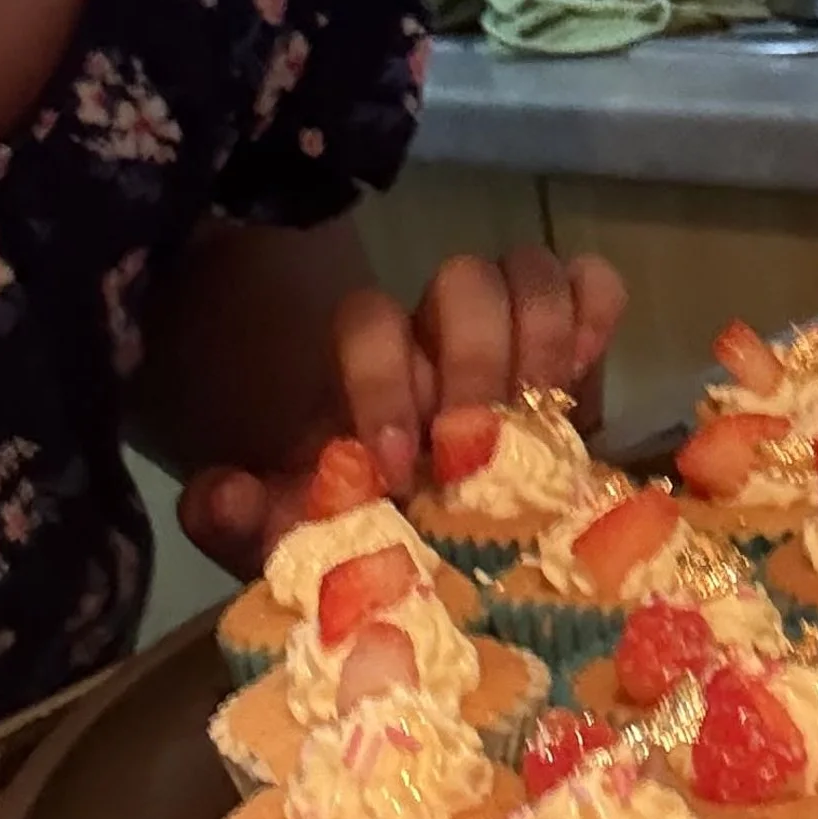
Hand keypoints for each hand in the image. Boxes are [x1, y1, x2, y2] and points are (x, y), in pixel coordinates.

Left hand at [176, 245, 624, 574]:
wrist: (445, 546)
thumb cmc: (368, 532)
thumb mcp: (299, 537)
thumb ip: (239, 519)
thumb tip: (220, 492)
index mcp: (376, 364)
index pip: (371, 320)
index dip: (384, 381)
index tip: (393, 465)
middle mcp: (443, 330)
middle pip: (462, 280)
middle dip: (472, 359)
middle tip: (475, 448)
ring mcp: (516, 327)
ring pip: (531, 271)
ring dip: (542, 338)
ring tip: (542, 416)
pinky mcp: (579, 347)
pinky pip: (595, 285)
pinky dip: (597, 315)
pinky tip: (586, 379)